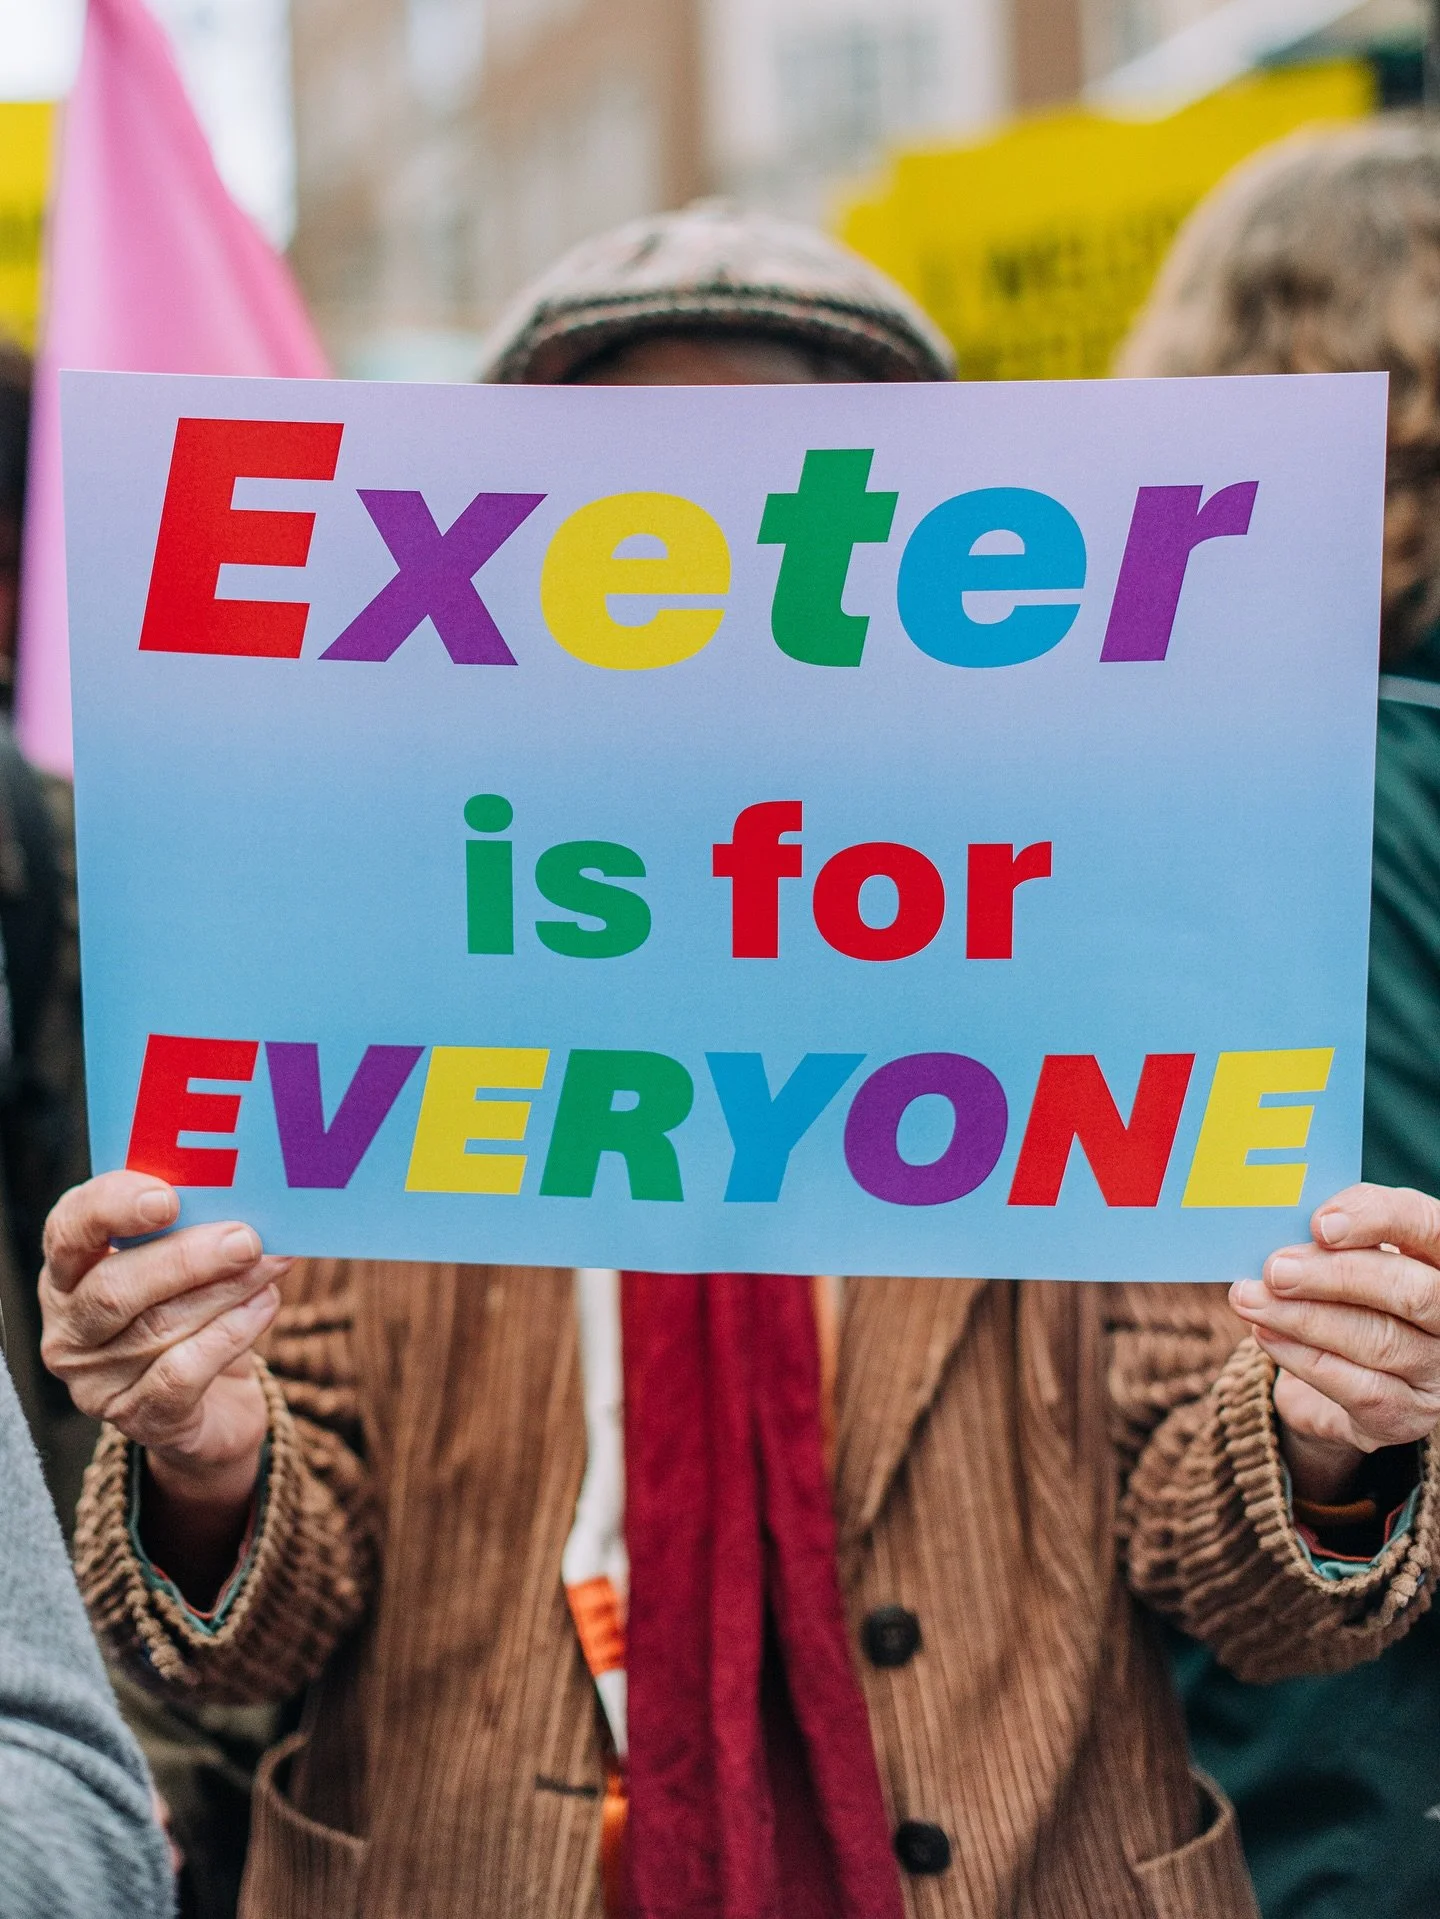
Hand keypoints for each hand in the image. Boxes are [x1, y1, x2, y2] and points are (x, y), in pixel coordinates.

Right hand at [39, 1171, 288, 1513]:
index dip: (111, 1208)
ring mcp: (96, 1381)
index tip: (167, 1197)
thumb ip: (194, 1228)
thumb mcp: (184, 1265)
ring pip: (157, 1328)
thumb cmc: (194, 1312)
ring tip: (272, 1263)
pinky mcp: (138, 1419)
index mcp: (69, 1272)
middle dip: (186, 1258)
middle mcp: (69, 1329)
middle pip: (114, 1288)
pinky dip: (231, 1334)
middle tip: (246, 1238)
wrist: (214, 1404)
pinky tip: (265, 1305)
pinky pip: (183, 1373)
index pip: (68, 1230)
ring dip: (225, 1290)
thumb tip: (246, 1195)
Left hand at [1230, 1183, 1439, 1502]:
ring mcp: (1437, 1371)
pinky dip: (1300, 1356)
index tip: (1320, 1224)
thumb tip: (1280, 1230)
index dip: (1378, 1219)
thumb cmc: (1348, 1301)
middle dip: (1334, 1276)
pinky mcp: (1408, 1416)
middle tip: (1275, 1269)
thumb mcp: (1348, 1262)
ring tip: (1250, 1299)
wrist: (1351, 1385)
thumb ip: (1331, 1242)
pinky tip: (1265, 1333)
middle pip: (1409, 1291)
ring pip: (1378, 1341)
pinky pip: (1356, 1386)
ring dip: (1303, 1317)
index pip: (1428, 1225)